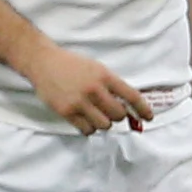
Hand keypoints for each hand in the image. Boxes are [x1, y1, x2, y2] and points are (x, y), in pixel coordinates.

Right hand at [26, 42, 151, 134]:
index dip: (143, 109)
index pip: (131, 96)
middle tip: (110, 112)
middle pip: (118, 114)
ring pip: (104, 125)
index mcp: (104, 76)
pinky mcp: (66, 111)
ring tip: (95, 115)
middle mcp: (94, 89)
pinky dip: (89, 128)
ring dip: (103, 122)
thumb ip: (111, 84)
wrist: (43, 62)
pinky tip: (85, 121)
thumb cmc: (71, 65)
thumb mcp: (96, 68)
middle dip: (117, 115)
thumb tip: (127, 106)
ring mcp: (79, 102)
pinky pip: (86, 129)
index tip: (148, 117)